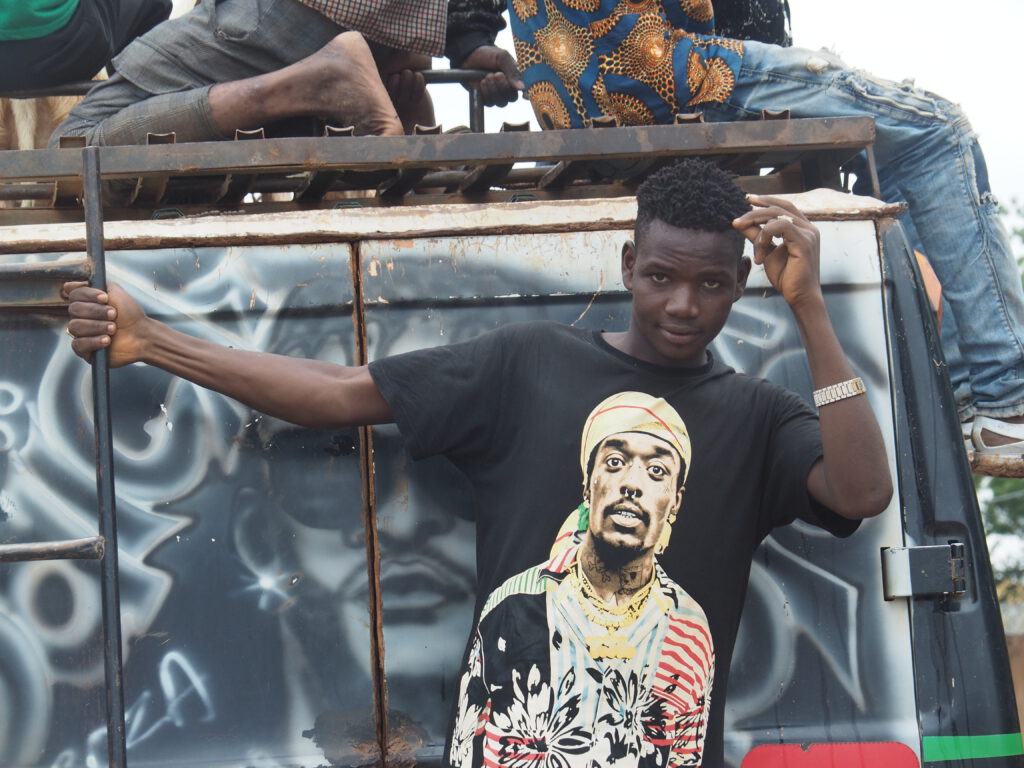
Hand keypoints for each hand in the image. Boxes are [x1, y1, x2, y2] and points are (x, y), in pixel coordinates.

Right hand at [63, 281, 146, 366]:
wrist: (142, 336)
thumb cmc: (130, 315)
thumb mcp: (116, 293)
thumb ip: (97, 285)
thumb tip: (71, 285)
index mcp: (87, 303)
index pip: (74, 295)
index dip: (88, 295)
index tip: (105, 298)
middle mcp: (82, 318)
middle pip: (74, 310)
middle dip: (96, 311)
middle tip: (114, 315)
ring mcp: (82, 334)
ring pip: (75, 327)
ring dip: (97, 326)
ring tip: (114, 329)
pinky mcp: (85, 351)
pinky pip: (78, 345)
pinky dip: (93, 341)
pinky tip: (107, 340)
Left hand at [459, 45, 523, 106]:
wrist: (469, 56)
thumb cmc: (487, 54)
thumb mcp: (502, 57)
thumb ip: (512, 71)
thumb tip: (522, 88)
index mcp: (514, 77)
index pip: (524, 90)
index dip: (526, 94)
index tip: (524, 95)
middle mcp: (507, 88)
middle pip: (512, 98)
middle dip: (504, 87)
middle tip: (496, 74)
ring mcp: (496, 94)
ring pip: (501, 103)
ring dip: (494, 90)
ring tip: (487, 77)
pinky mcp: (485, 98)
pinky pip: (490, 103)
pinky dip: (486, 93)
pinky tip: (482, 83)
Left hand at [732, 195, 823, 310]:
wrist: (799, 297)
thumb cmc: (786, 277)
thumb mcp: (766, 252)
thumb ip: (756, 236)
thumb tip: (739, 222)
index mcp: (802, 227)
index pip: (783, 206)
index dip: (766, 200)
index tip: (747, 199)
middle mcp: (808, 227)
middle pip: (778, 208)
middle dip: (754, 212)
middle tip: (737, 220)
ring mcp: (809, 233)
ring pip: (777, 215)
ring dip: (757, 226)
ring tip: (752, 244)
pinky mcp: (805, 242)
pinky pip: (781, 226)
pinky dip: (766, 234)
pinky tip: (760, 250)